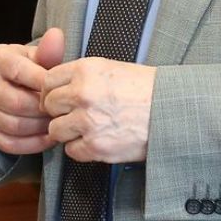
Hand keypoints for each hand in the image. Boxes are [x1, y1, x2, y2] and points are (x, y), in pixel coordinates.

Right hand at [0, 29, 66, 155]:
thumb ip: (49, 51)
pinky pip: (8, 143)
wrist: (14, 86)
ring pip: (13, 125)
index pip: (21, 73)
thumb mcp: (40, 57)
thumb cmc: (33, 70)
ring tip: (58, 126)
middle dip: (44, 111)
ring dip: (40, 129)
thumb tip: (56, 36)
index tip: (64, 93)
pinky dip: (31, 145)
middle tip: (64, 114)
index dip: (45, 87)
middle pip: (16, 103)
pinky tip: (48, 139)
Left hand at [40, 57, 155, 163]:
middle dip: (59, 111)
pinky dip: (82, 149)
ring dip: (68, 132)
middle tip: (74, 115)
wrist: (173, 112)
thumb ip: (83, 76)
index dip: (52, 91)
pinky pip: (71, 151)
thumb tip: (60, 86)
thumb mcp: (112, 69)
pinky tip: (97, 141)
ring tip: (88, 129)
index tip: (59, 98)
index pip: (48, 80)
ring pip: (55, 130)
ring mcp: (88, 121)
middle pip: (48, 105)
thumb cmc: (148, 90)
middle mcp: (83, 94)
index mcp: (86, 70)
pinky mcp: (96, 146)